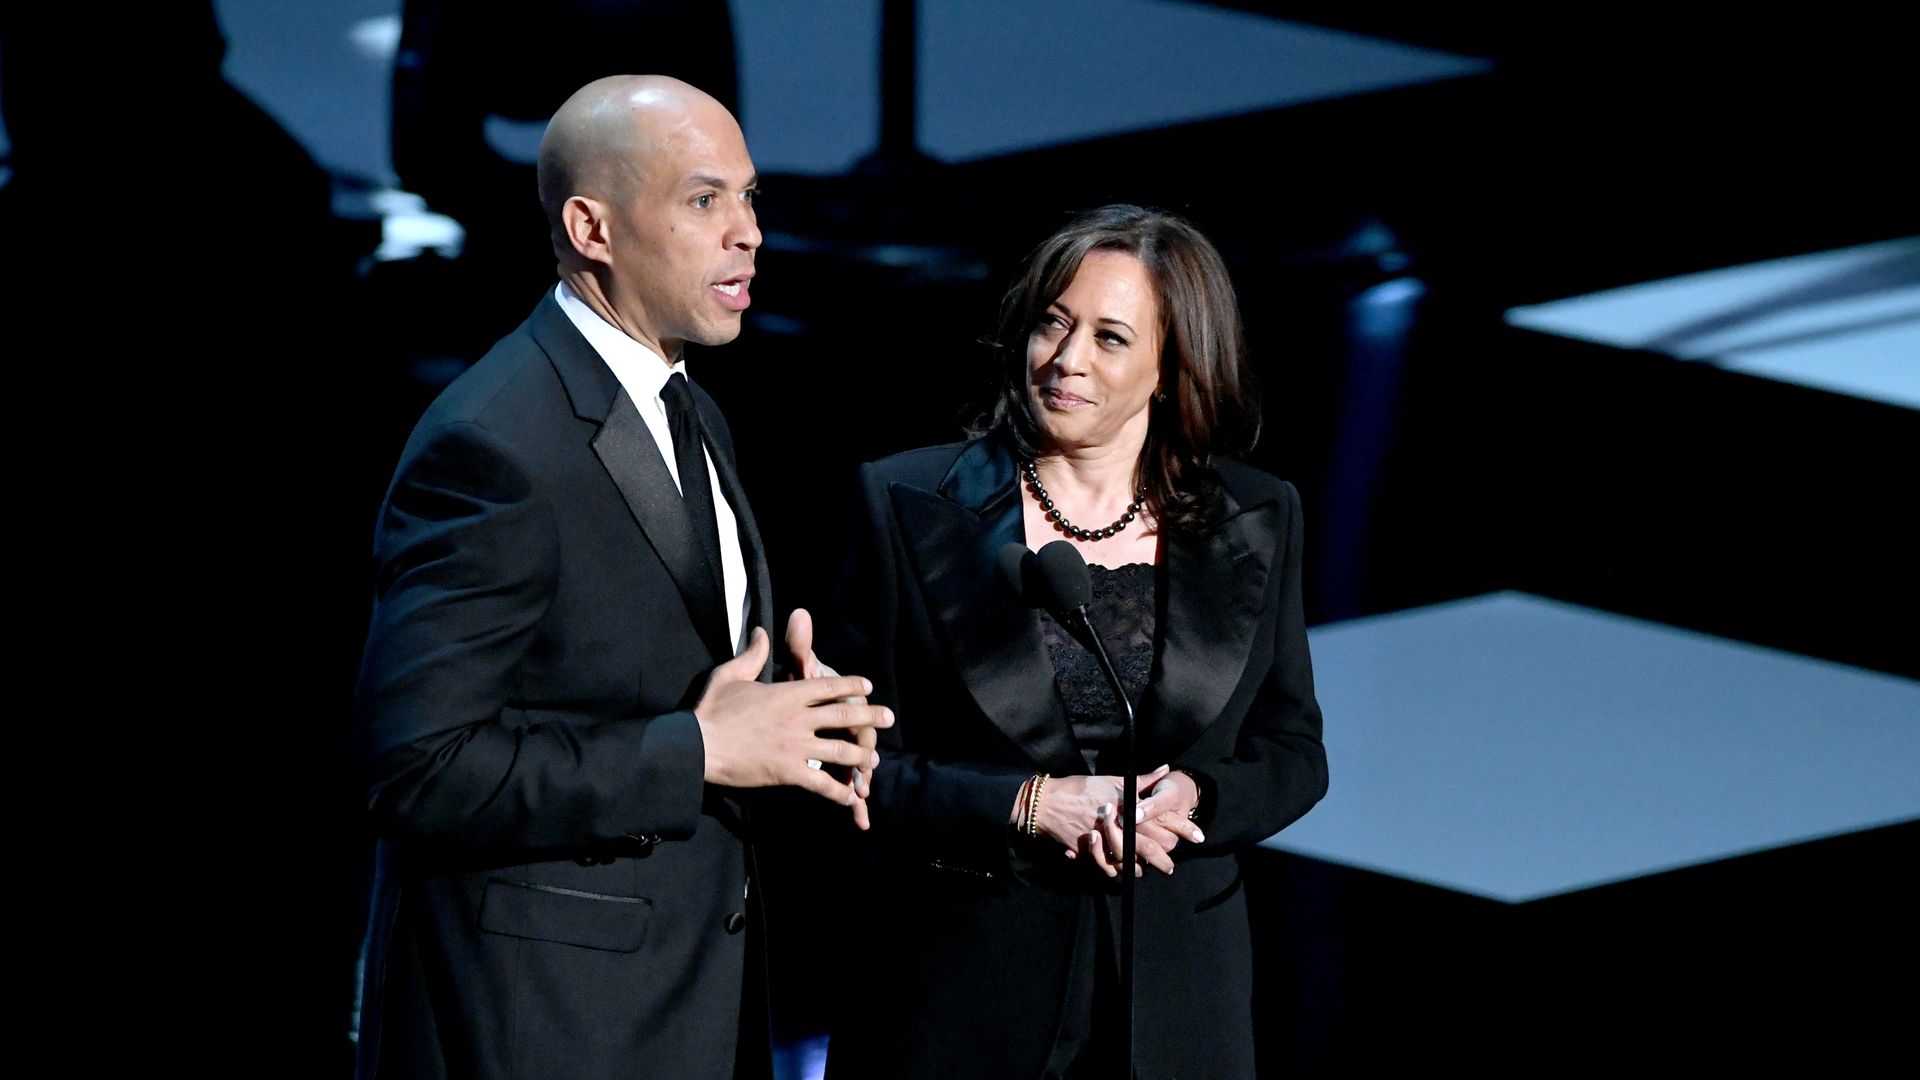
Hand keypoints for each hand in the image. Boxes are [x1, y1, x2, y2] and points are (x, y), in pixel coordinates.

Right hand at [696, 627, 892, 817]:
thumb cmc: (712, 710)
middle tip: (889, 718)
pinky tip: (849, 797)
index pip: (828, 685)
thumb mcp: (732, 674)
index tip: (868, 686)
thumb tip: (761, 630)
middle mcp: (798, 718)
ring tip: (874, 760)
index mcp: (787, 693)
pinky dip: (838, 791)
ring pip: (840, 750)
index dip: (851, 685)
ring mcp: (796, 746)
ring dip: (860, 756)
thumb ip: (753, 653)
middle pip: (844, 715)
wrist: (699, 746)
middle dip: (870, 717)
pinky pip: (821, 782)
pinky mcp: (788, 772)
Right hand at [1082, 765, 1195, 877]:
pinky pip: (1109, 866)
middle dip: (1164, 858)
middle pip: (1150, 846)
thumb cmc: (1081, 788)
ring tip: (1150, 871)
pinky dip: (1118, 869)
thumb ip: (1142, 780)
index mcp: (1129, 807)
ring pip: (1131, 860)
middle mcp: (1120, 825)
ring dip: (1141, 867)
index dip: (1182, 829)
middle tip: (1171, 867)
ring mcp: (1106, 840)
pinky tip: (1125, 870)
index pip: (1162, 819)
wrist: (1048, 803)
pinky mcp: (1091, 851)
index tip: (1198, 836)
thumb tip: (1165, 769)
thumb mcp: (1113, 780)